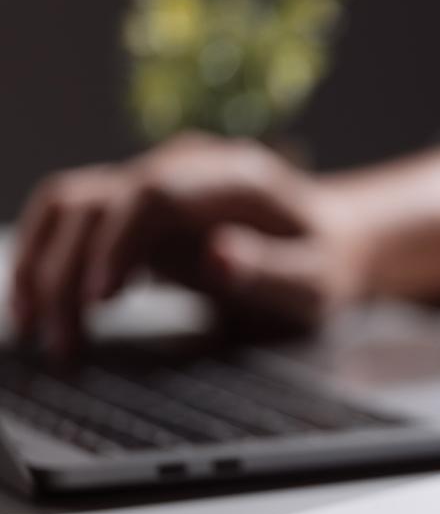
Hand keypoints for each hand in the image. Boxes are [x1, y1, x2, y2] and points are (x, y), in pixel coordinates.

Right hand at [12, 132, 366, 354]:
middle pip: (100, 199)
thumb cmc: (325, 263)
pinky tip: (44, 308)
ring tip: (36, 331)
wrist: (329, 237)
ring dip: (43, 265)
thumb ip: (270, 268)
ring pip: (72, 205)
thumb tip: (216, 257)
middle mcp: (186, 168)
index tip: (100, 299)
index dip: (118, 241)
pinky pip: (78, 222)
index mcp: (235, 178)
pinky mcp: (141, 206)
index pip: (154, 192)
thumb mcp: (315, 279)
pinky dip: (50, 261)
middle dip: (68, 270)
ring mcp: (159, 181)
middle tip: (62, 345)